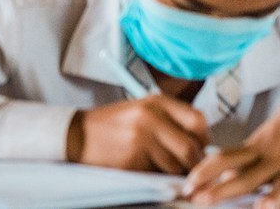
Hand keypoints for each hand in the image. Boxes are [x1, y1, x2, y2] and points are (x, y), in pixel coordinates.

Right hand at [66, 95, 208, 173]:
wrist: (76, 135)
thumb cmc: (111, 126)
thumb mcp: (141, 111)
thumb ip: (169, 121)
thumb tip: (200, 144)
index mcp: (156, 101)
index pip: (198, 120)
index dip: (204, 139)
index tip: (199, 149)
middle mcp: (151, 116)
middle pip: (191, 147)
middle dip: (194, 164)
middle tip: (189, 170)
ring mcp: (141, 137)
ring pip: (176, 164)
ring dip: (176, 173)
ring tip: (164, 170)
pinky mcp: (132, 157)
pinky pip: (157, 173)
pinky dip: (158, 177)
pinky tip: (147, 170)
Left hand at [185, 77, 279, 207]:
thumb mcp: (265, 137)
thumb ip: (247, 159)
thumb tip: (222, 176)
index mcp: (258, 147)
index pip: (224, 159)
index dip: (203, 173)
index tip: (185, 186)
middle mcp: (276, 157)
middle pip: (246, 177)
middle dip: (222, 191)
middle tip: (199, 200)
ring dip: (273, 197)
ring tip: (260, 208)